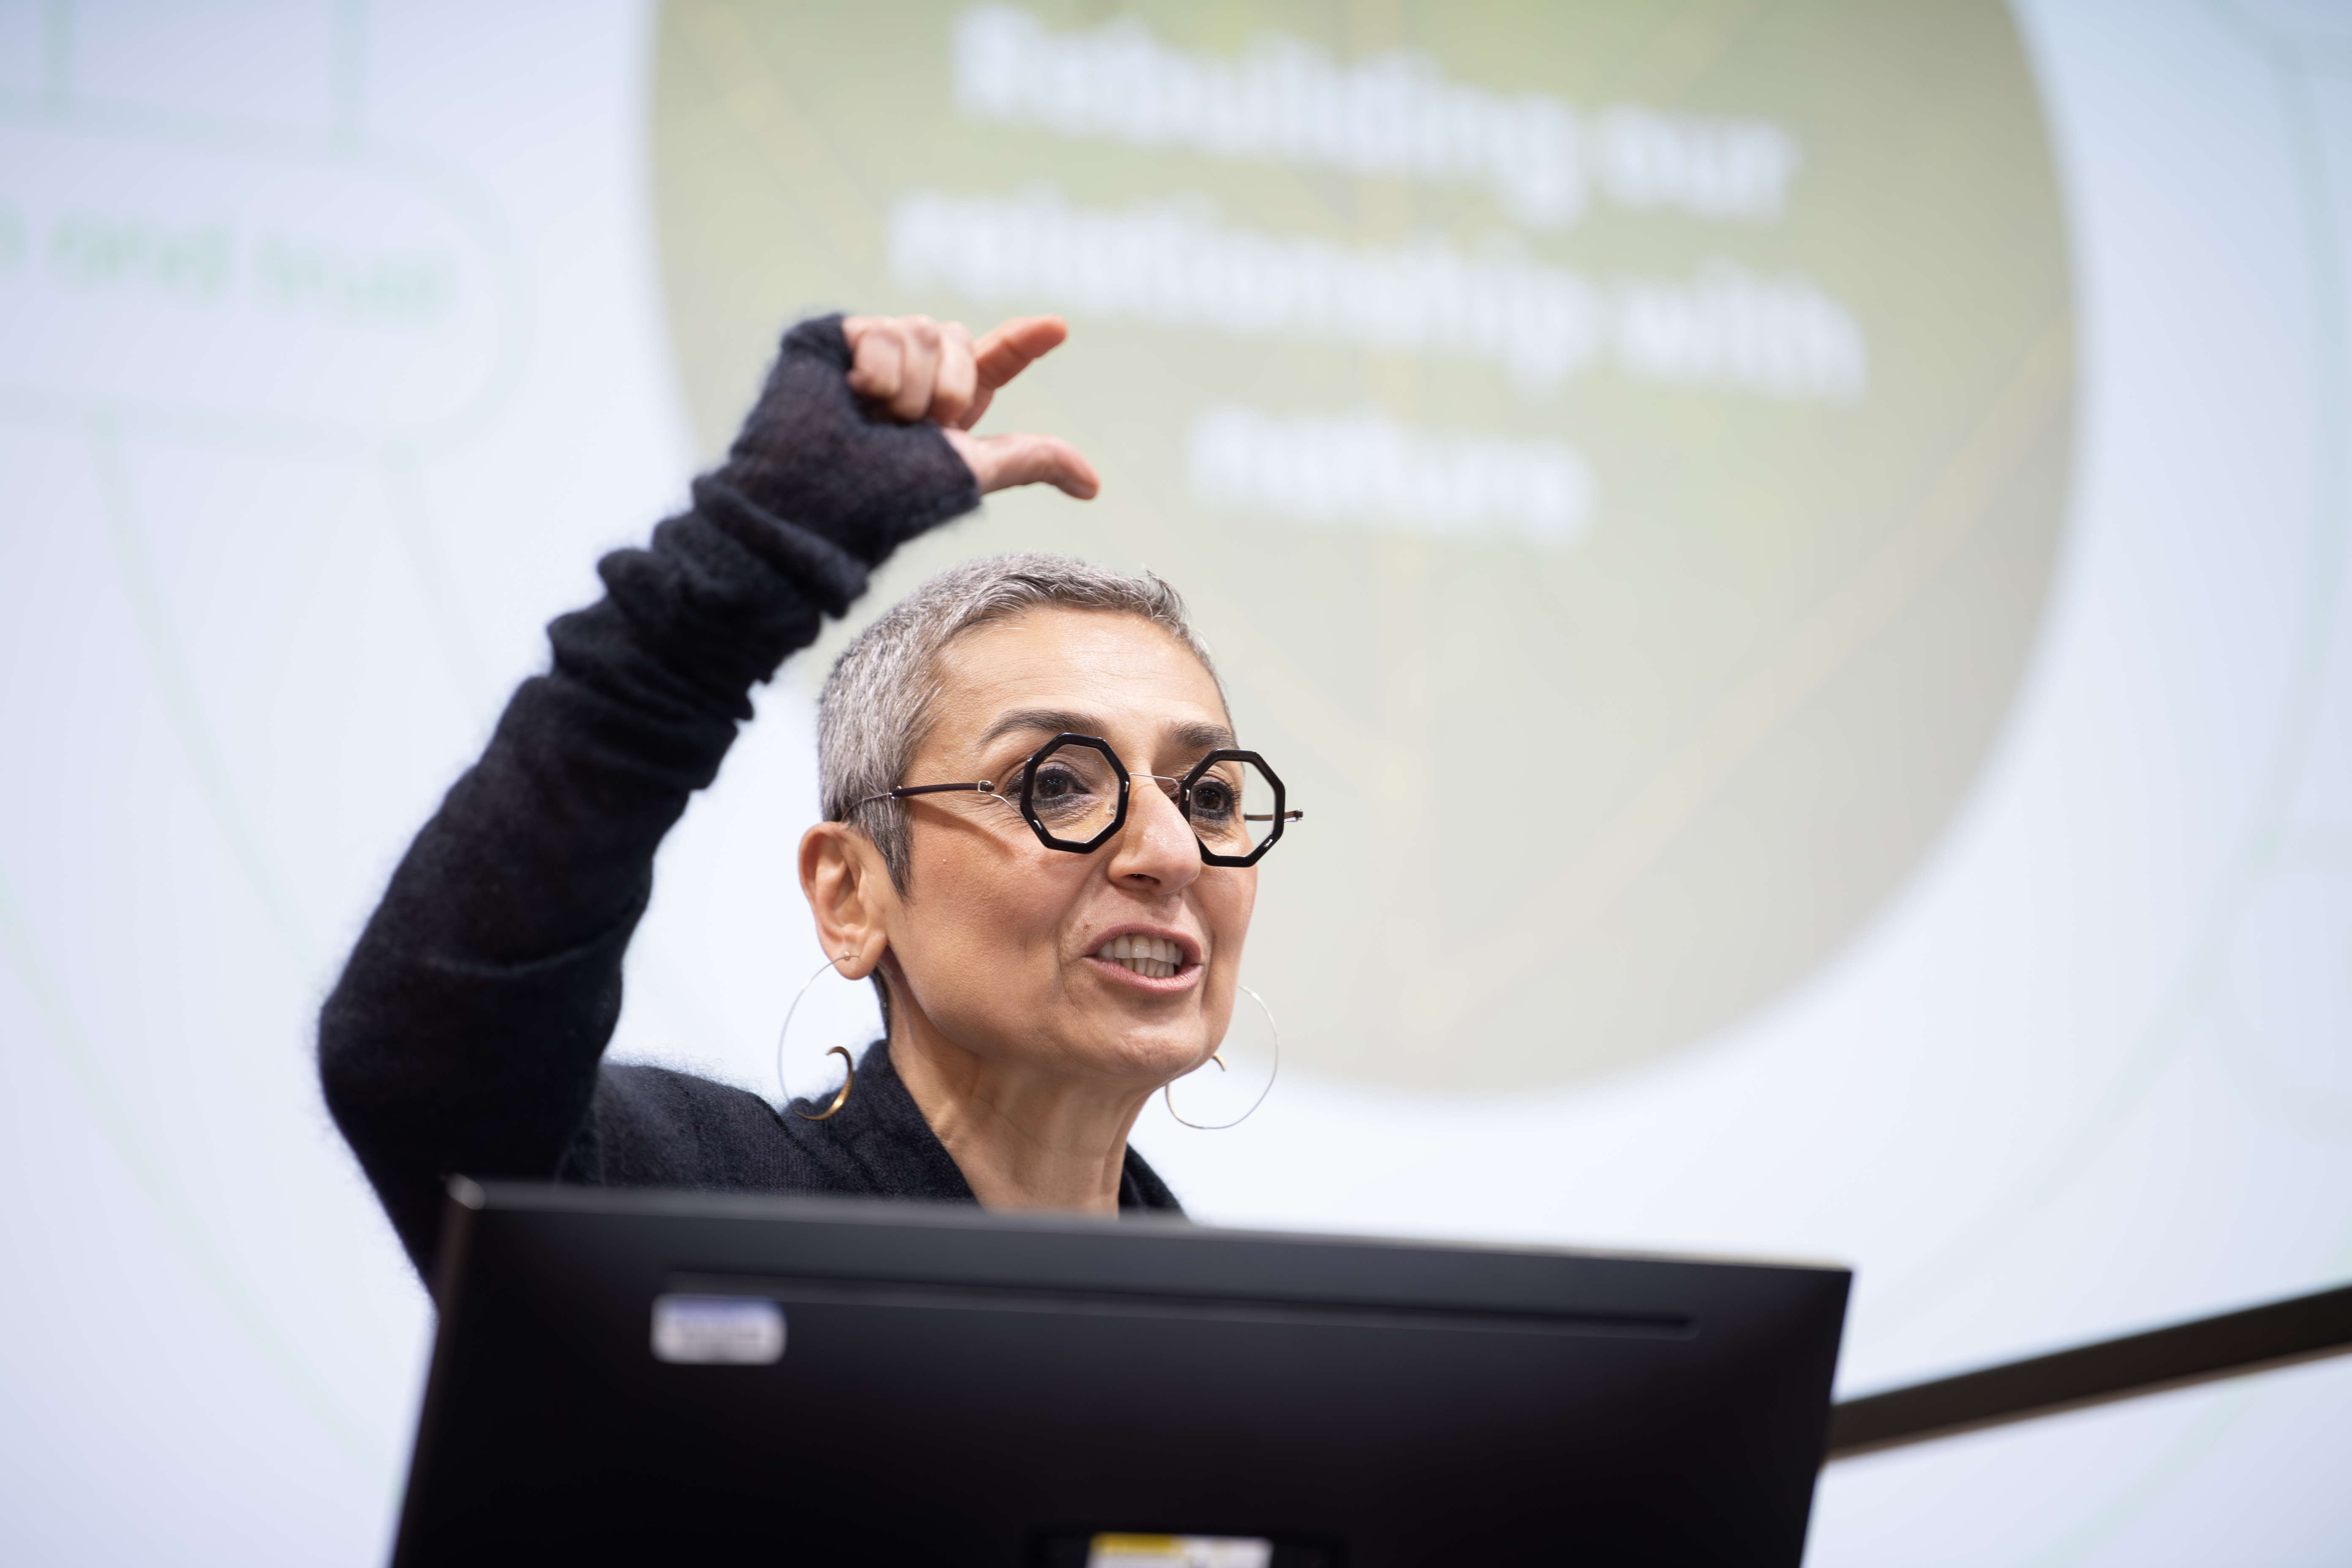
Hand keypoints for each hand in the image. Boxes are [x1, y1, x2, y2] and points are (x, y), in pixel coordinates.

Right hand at [841, 313, 1099, 499]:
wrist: (822, 495)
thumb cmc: (892, 496)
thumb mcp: (973, 472)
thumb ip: (1031, 460)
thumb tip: (1094, 486)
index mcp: (950, 401)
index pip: (995, 360)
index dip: (1024, 342)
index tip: (1058, 329)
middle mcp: (916, 371)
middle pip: (959, 338)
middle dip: (946, 389)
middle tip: (911, 429)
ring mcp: (877, 352)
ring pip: (923, 331)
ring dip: (908, 387)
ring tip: (875, 420)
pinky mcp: (840, 338)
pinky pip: (880, 329)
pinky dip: (875, 371)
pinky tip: (852, 397)